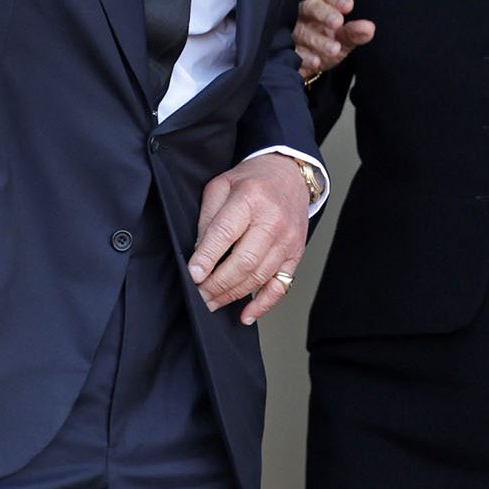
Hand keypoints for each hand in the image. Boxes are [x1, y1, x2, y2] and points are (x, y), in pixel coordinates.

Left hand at [188, 154, 309, 324]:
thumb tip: (199, 253)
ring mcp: (287, 240)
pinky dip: (262, 304)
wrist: (290, 174)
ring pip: (259, 277)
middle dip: (217, 283)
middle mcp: (273, 221)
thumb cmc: (252, 181)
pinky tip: (245, 315)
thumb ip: (208, 217)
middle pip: (244, 261)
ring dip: (232, 295)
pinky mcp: (295, 254)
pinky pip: (280, 286)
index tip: (193, 274)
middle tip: (198, 294)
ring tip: (211, 302)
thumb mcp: (222, 185)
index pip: (225, 233)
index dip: (208, 257)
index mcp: (250, 199)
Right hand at [294, 0, 374, 79]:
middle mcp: (304, 15)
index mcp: (320, 5)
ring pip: (302, 31)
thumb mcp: (344, 38)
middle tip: (338, 23)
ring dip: (318, 40)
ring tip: (334, 49)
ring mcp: (292, 32)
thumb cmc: (328, 43)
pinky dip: (305, 57)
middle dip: (324, 13)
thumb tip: (369, 28)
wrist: (310, 65)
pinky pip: (293, 52)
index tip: (349, 6)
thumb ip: (355, 33)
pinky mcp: (286, 50)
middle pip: (311, 7)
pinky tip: (315, 62)